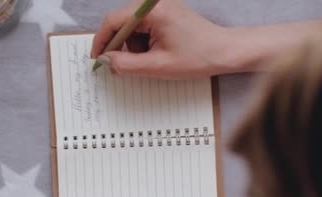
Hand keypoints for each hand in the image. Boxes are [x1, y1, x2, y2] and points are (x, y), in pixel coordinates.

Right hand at [91, 0, 229, 78]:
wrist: (224, 52)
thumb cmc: (198, 58)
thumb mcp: (158, 66)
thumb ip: (127, 64)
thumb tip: (105, 60)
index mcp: (152, 11)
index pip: (114, 20)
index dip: (102, 41)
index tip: (97, 58)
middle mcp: (155, 3)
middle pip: (121, 21)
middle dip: (119, 46)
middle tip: (120, 66)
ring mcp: (161, 5)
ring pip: (131, 25)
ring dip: (133, 46)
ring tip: (149, 61)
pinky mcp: (166, 12)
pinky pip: (144, 25)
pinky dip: (143, 42)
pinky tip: (156, 54)